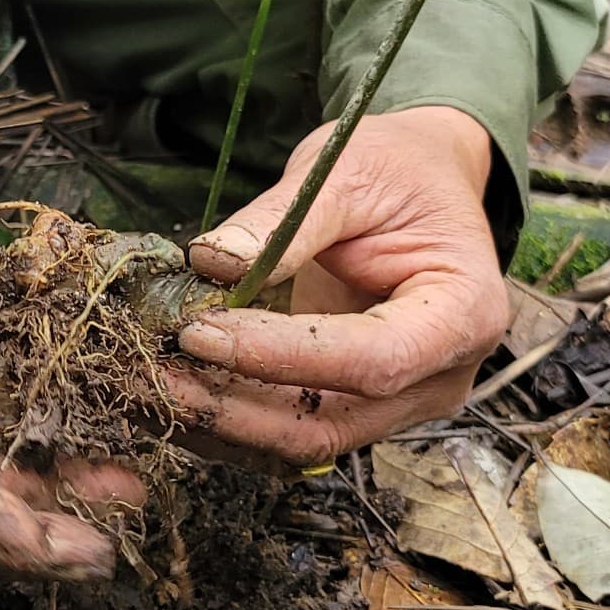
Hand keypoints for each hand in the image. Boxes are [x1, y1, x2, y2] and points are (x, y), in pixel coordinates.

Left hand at [168, 106, 509, 463]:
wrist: (421, 184)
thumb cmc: (399, 170)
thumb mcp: (347, 171)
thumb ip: (285, 220)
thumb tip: (212, 260)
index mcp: (463, 313)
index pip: (371, 360)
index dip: (281, 355)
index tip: (200, 330)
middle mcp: (440, 376)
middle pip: (332, 422)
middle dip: (234, 406)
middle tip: (151, 371)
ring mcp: (400, 402)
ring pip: (302, 440)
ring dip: (220, 421)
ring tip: (146, 381)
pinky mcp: (355, 405)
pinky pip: (287, 427)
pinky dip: (226, 416)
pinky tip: (172, 388)